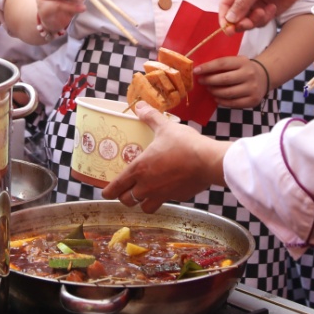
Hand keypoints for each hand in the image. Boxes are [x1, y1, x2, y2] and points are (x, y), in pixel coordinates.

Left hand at [101, 103, 230, 212]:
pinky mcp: (176, 198)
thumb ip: (150, 117)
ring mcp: (162, 195)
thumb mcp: (165, 127)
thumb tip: (140, 106)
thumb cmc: (183, 144)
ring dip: (141, 202)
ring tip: (143, 195)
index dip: (108, 192)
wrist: (207, 161)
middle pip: (127, 200)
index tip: (105, 192)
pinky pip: (164, 202)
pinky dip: (162, 199)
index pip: (116, 187)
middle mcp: (147, 186)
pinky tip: (166, 189)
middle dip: (123, 197)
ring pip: (144, 207)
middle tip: (125, 191)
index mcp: (139, 169)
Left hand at [194, 56, 268, 108]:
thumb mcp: (236, 62)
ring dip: (214, 91)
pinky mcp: (252, 100)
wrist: (264, 76)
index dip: (207, 67)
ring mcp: (252, 88)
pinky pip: (233, 103)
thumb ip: (222, 65)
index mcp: (242, 62)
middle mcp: (248, 74)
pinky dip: (222, 102)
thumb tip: (201, 70)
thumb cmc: (244, 69)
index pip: (222, 64)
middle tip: (201, 81)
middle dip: (209, 80)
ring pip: (228, 93)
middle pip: (224, 79)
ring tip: (209, 89)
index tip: (196, 71)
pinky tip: (216, 98)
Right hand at [219, 0, 307, 32]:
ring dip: (255, 19)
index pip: (225, 3)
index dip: (224, 17)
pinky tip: (272, 7)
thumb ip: (241, 3)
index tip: (226, 28)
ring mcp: (255, 4)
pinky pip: (259, 22)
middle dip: (241, 21)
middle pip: (235, 15)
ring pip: (247, 21)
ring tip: (263, 12)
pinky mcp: (265, 11)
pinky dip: (265, 17)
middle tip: (247, 24)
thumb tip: (229, 19)